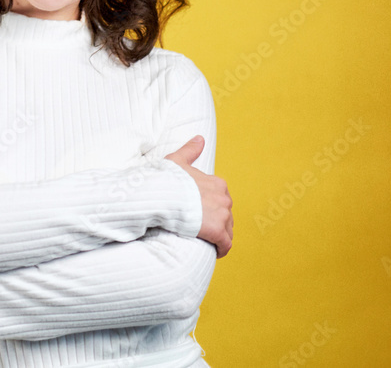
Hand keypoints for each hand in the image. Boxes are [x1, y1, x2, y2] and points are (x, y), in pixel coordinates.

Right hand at [163, 135, 233, 257]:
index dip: (212, 209)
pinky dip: (222, 249)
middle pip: (226, 215)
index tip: (203, 215)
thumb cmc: (167, 180)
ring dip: (220, 237)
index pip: (221, 199)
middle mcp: (224, 199)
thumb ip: (190, 150)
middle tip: (204, 231)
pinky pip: (226, 244)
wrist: (163, 196)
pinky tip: (215, 252)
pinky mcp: (218, 231)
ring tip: (209, 243)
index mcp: (217, 183)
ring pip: (227, 230)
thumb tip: (200, 138)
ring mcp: (222, 215)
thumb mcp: (177, 161)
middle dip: (217, 223)